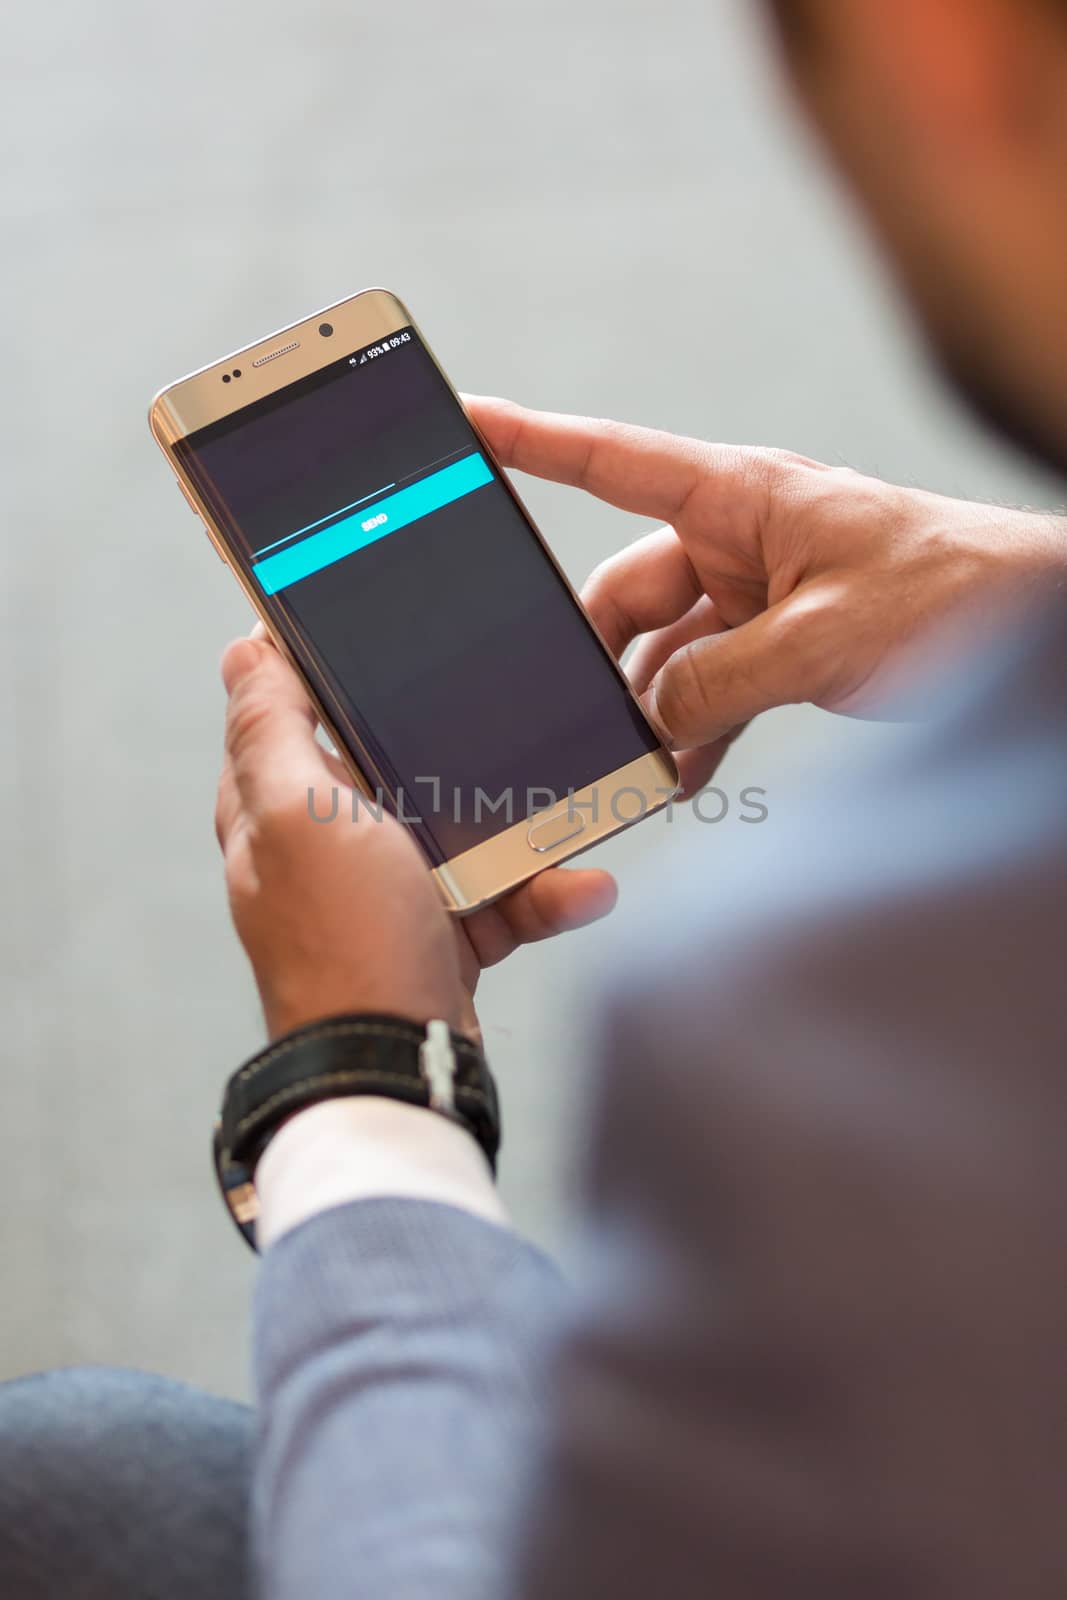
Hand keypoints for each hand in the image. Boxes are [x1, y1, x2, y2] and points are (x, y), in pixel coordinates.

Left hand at [215, 637, 616, 1042]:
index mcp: (275, 809)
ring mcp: (385, 893)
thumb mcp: (301, 815)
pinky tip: (580, 888)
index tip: (393, 639)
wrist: (400, 1065)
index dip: (333, 674)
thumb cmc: (344, 942)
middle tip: (511, 724)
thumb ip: (271, 730)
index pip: (292, 715)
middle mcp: (324, 847)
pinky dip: (542, 893)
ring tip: (571, 825)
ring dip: (522, 831)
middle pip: (395, 766)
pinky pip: (500, 893)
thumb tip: (242, 650)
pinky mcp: (439, 933)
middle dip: (458, 753)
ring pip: (462, 829)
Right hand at [468, 397, 1065, 793]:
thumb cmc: (954, 593)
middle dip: (596, 655)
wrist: (1037, 626)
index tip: (464, 425)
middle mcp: (740, 540)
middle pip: (627, 592)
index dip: (531, 441)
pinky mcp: (783, 646)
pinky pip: (711, 688)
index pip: (611, 461)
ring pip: (666, 653)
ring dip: (649, 712)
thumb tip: (647, 723)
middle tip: (570, 716)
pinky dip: (693, 732)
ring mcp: (760, 596)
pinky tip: (680, 778)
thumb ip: (719, 682)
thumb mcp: (823, 639)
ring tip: (630, 768)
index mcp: (741, 498)